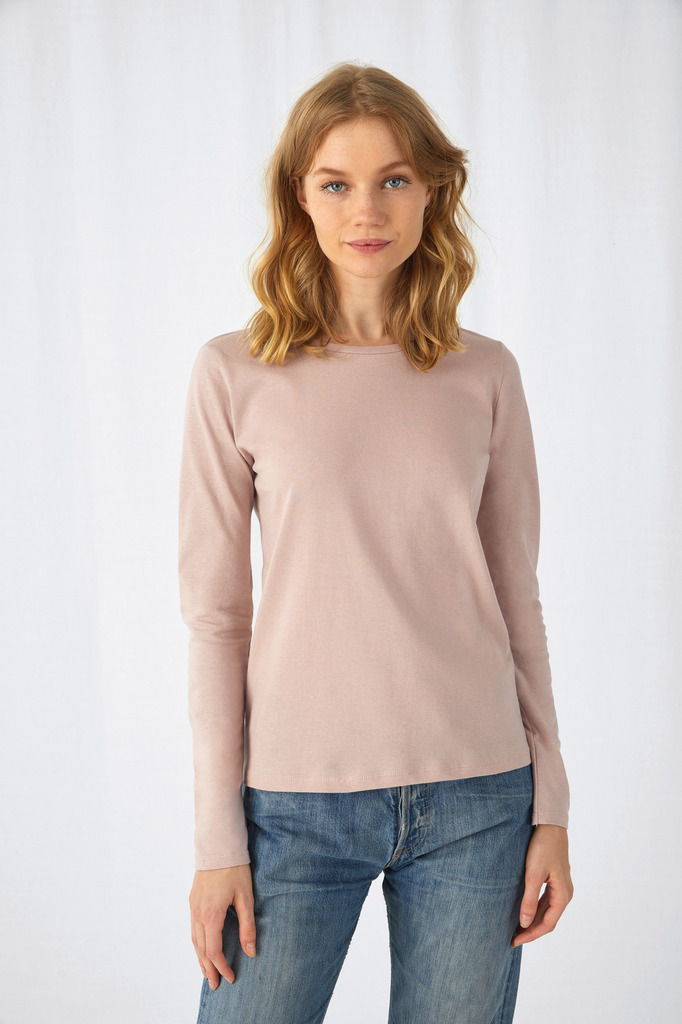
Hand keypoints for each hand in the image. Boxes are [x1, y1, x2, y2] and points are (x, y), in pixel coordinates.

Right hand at [189, 864, 256, 988]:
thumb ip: (248, 926)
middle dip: (209, 969)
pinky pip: (192, 929)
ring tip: (207, 972)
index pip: (214, 951)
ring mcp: (193, 907)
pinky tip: (202, 947)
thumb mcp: (246, 898)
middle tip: (215, 985)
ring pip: (194, 940)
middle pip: (201, 950)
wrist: (218, 846)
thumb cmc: (235, 870)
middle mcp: (198, 914)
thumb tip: (251, 951)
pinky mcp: (192, 901)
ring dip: (200, 958)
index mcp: (211, 915)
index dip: (222, 967)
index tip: (231, 977)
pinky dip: (197, 943)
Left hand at [511, 824, 572, 947]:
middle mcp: (565, 894)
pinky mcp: (555, 881)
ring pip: (547, 911)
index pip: (547, 924)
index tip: (515, 941)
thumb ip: (529, 900)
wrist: (550, 826)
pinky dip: (535, 909)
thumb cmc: (542, 847)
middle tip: (512, 938)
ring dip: (533, 921)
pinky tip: (524, 911)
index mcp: (563, 895)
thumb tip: (524, 923)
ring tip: (516, 928)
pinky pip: (546, 901)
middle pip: (548, 920)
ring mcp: (561, 887)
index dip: (531, 935)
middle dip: (531, 930)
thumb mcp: (533, 874)